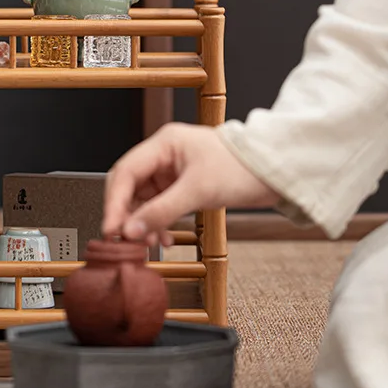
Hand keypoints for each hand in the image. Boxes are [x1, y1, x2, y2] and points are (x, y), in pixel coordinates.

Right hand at [102, 122, 279, 245]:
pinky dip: (157, 223)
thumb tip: (130, 231)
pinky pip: (158, 206)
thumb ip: (160, 212)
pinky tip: (163, 238)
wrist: (276, 173)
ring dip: (142, 223)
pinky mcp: (181, 186)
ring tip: (149, 243)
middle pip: (129, 186)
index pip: (125, 172)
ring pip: (142, 199)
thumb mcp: (198, 192)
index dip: (115, 202)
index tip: (112, 229)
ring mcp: (171, 170)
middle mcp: (163, 154)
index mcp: (164, 143)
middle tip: (124, 240)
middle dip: (126, 214)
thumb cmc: (243, 169)